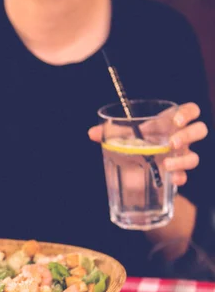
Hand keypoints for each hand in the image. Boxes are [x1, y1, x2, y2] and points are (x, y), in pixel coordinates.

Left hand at [89, 102, 207, 185]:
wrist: (137, 171)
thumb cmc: (135, 146)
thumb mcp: (124, 138)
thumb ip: (110, 133)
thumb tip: (92, 133)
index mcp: (169, 124)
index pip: (191, 111)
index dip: (188, 113)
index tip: (175, 121)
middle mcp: (180, 139)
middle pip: (200, 130)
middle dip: (189, 135)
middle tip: (171, 143)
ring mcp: (181, 157)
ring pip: (195, 156)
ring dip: (183, 160)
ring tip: (165, 164)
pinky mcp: (177, 174)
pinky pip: (185, 176)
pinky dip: (180, 178)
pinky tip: (171, 180)